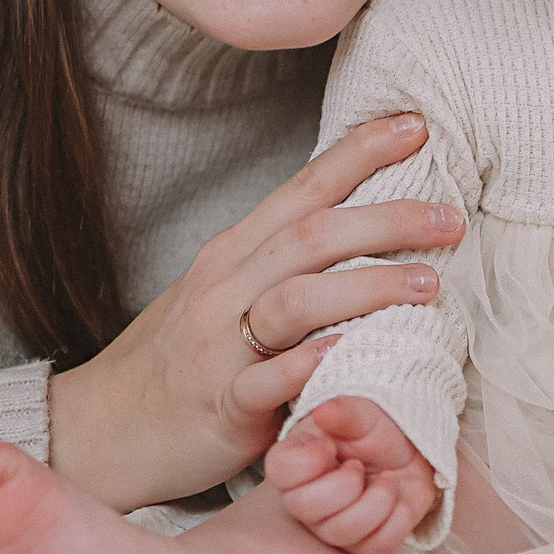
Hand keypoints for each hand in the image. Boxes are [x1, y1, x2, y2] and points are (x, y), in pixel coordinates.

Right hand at [45, 114, 463, 512]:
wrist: (100, 427)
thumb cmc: (181, 359)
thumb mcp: (225, 293)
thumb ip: (285, 263)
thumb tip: (368, 228)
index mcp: (234, 252)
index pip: (304, 188)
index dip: (360, 153)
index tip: (418, 125)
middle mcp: (225, 286)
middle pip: (312, 235)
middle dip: (387, 218)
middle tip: (452, 217)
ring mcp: (218, 346)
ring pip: (296, 300)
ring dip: (367, 286)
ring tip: (430, 285)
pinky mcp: (219, 406)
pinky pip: (266, 381)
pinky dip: (309, 364)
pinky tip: (348, 355)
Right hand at [265, 396, 437, 553]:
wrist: (413, 454)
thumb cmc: (378, 432)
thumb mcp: (365, 415)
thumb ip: (346, 413)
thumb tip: (324, 412)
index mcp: (299, 459)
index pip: (278, 469)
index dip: (305, 462)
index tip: (330, 446)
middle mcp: (307, 496)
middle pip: (305, 508)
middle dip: (344, 484)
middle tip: (360, 466)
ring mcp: (332, 524)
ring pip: (340, 531)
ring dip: (376, 501)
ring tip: (389, 479)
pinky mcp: (362, 544)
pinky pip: (374, 547)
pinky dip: (395, 522)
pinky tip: (400, 502)